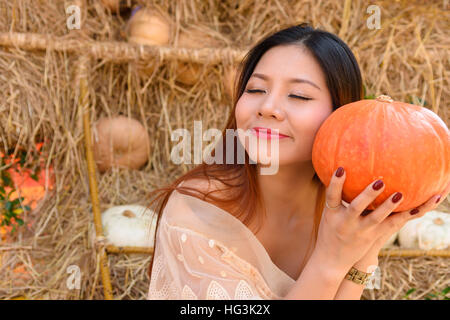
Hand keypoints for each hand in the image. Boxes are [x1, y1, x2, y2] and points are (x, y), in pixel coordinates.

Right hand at [314, 166, 434, 271]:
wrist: (331, 259)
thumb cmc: (330, 230)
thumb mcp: (328, 214)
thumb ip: (336, 198)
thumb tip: (342, 170)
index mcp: (331, 214)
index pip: (331, 196)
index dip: (335, 183)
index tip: (341, 169)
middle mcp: (345, 223)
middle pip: (356, 207)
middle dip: (368, 195)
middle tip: (379, 182)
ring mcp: (359, 231)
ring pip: (375, 218)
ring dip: (388, 206)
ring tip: (399, 194)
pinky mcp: (371, 238)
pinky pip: (388, 226)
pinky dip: (400, 216)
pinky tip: (415, 208)